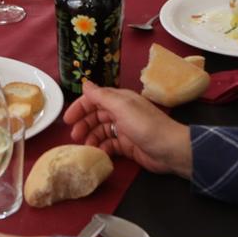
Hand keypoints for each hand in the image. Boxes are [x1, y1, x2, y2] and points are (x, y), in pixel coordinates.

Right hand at [65, 81, 191, 176]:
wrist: (170, 150)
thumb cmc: (146, 126)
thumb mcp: (122, 107)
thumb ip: (102, 96)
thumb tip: (85, 83)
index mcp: (120, 100)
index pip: (94, 99)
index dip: (80, 107)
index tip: (67, 120)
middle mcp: (121, 112)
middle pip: (96, 115)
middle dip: (83, 124)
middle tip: (74, 136)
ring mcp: (125, 129)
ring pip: (101, 131)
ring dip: (91, 137)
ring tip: (85, 147)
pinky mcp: (128, 145)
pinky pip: (109, 145)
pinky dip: (102, 148)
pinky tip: (98, 153)